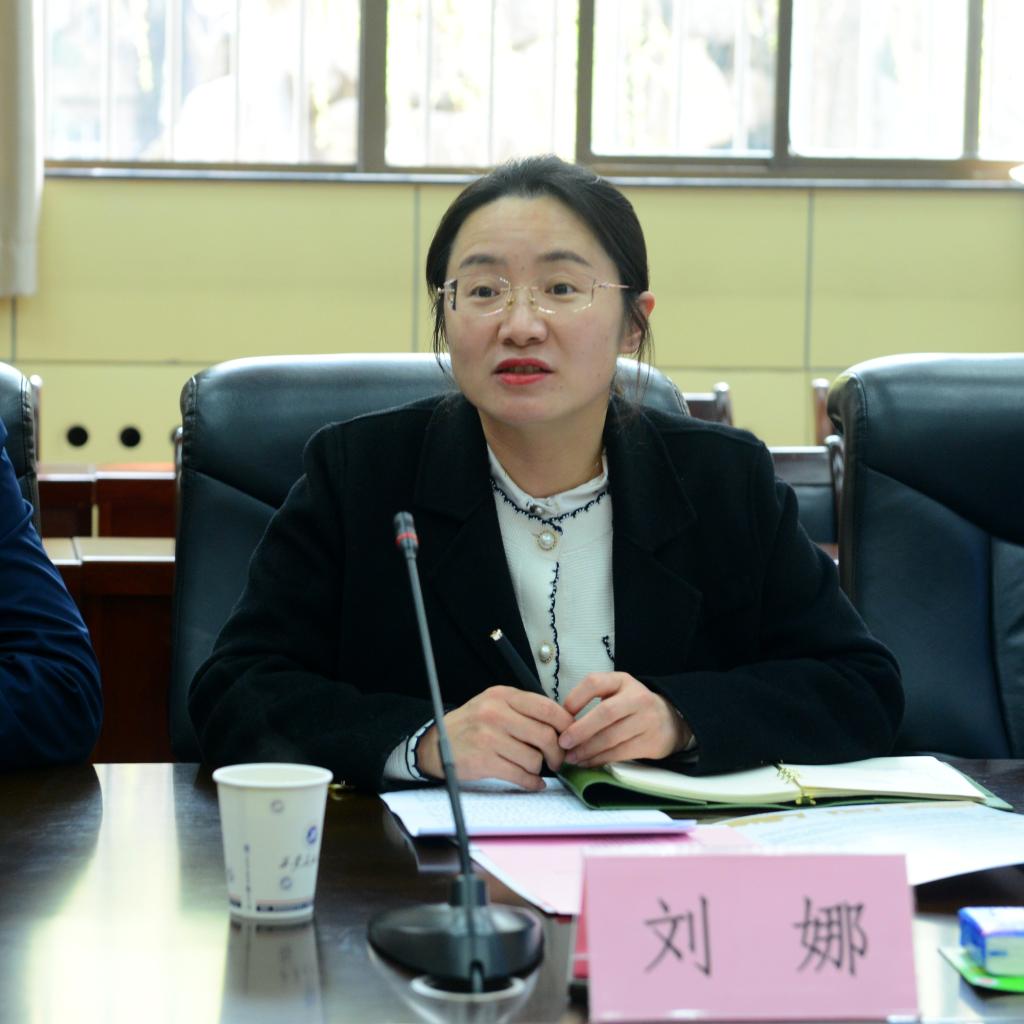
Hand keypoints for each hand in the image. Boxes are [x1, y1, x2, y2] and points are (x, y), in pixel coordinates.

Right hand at [416, 685, 574, 790]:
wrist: (436, 742)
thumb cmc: (473, 725)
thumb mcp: (495, 705)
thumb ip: (524, 710)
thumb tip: (563, 725)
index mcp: (503, 695)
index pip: (547, 707)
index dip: (565, 725)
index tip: (570, 736)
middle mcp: (496, 713)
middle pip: (545, 735)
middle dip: (558, 752)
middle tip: (558, 760)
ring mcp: (488, 737)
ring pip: (534, 758)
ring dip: (541, 769)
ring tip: (536, 769)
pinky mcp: (483, 761)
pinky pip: (520, 775)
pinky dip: (531, 782)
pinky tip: (533, 782)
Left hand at [557, 672, 691, 767]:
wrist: (670, 720)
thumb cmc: (631, 706)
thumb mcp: (616, 693)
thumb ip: (593, 701)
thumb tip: (561, 722)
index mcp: (622, 681)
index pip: (595, 682)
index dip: (575, 698)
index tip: (561, 715)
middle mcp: (637, 697)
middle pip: (605, 713)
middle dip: (581, 730)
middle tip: (563, 743)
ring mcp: (647, 720)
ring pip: (612, 737)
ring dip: (587, 749)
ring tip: (571, 757)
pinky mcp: (651, 742)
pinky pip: (620, 753)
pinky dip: (600, 759)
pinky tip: (587, 762)